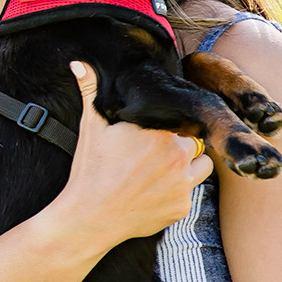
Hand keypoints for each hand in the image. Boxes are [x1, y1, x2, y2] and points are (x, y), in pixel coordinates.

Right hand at [44, 62, 210, 246]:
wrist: (89, 218)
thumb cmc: (90, 171)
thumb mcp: (91, 127)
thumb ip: (90, 91)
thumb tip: (78, 63)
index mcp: (159, 131)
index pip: (181, 118)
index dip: (170, 123)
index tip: (155, 132)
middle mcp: (178, 155)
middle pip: (194, 140)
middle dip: (180, 143)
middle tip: (154, 153)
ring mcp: (184, 183)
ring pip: (202, 165)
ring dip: (189, 165)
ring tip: (162, 170)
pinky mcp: (183, 207)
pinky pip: (192, 192)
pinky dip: (178, 191)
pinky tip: (155, 192)